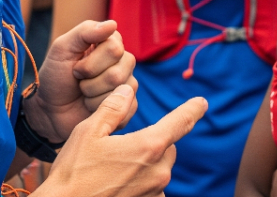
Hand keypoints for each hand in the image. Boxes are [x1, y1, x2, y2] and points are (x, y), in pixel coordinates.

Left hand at [24, 19, 136, 142]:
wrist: (50, 109)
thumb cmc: (56, 76)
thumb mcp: (62, 48)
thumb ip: (85, 32)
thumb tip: (112, 24)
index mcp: (110, 42)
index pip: (114, 48)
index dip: (90, 63)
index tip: (75, 66)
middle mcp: (123, 61)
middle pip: (118, 71)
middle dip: (90, 80)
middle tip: (79, 80)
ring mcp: (128, 84)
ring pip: (120, 91)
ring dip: (92, 95)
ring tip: (84, 93)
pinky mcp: (128, 106)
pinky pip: (123, 109)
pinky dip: (99, 109)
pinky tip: (92, 107)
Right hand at [41, 84, 206, 196]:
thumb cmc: (74, 171)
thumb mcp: (89, 131)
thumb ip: (113, 108)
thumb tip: (127, 90)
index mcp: (148, 147)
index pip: (180, 122)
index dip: (192, 110)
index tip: (202, 103)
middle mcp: (158, 172)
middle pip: (167, 148)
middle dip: (153, 142)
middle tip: (124, 145)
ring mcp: (154, 193)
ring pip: (159, 170)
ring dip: (146, 164)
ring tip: (115, 168)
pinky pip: (152, 189)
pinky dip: (141, 182)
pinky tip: (118, 183)